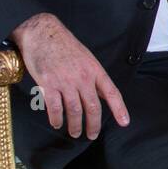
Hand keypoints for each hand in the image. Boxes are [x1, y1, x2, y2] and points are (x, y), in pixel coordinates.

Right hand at [10, 12, 129, 138]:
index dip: (119, 109)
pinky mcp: (48, 84)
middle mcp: (83, 78)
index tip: (124, 122)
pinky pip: (54, 108)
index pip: (112, 93)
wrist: (43, 33)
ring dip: (75, 125)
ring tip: (75, 132)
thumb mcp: (87, 58)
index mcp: (95, 70)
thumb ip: (93, 77)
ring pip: (74, 111)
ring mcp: (65, 82)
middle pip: (92, 107)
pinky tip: (57, 123)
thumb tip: (100, 95)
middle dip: (93, 125)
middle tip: (92, 135)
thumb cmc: (65, 45)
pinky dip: (56, 119)